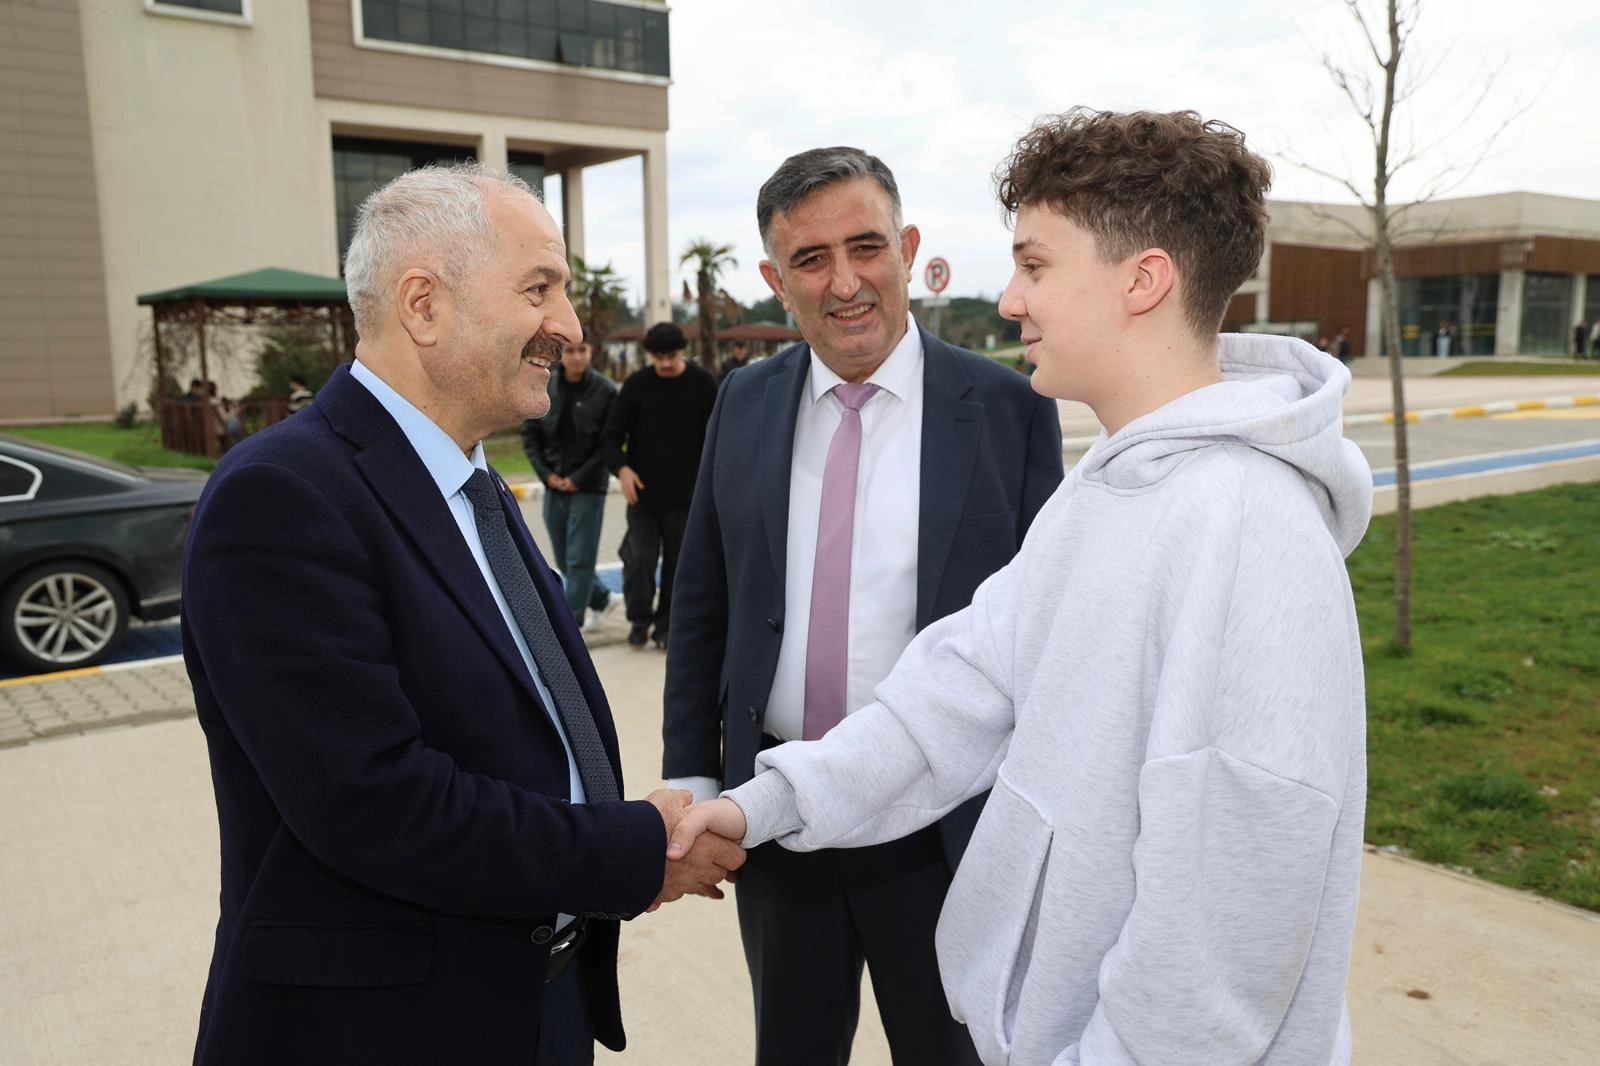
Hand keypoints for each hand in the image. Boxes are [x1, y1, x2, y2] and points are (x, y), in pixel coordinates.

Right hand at [618, 466, 643, 504]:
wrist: (622, 470)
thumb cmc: (630, 473)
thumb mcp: (635, 477)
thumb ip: (638, 483)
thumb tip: (642, 488)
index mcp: (630, 483)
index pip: (632, 491)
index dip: (634, 496)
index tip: (636, 500)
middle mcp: (626, 485)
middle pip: (628, 494)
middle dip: (631, 499)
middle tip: (633, 504)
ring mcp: (623, 486)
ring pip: (625, 494)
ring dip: (628, 499)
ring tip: (630, 503)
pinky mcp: (621, 486)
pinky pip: (623, 492)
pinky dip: (625, 496)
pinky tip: (627, 498)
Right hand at [645, 790, 744, 910]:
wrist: (618, 850)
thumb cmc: (647, 823)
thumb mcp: (667, 800)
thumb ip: (681, 799)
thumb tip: (687, 798)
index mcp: (706, 848)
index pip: (736, 857)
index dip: (734, 851)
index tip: (730, 846)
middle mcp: (698, 870)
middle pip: (719, 875)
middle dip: (718, 867)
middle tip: (715, 860)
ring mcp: (682, 886)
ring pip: (702, 888)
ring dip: (703, 882)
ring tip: (705, 879)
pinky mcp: (664, 895)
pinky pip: (680, 895)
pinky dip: (681, 890)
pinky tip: (679, 889)